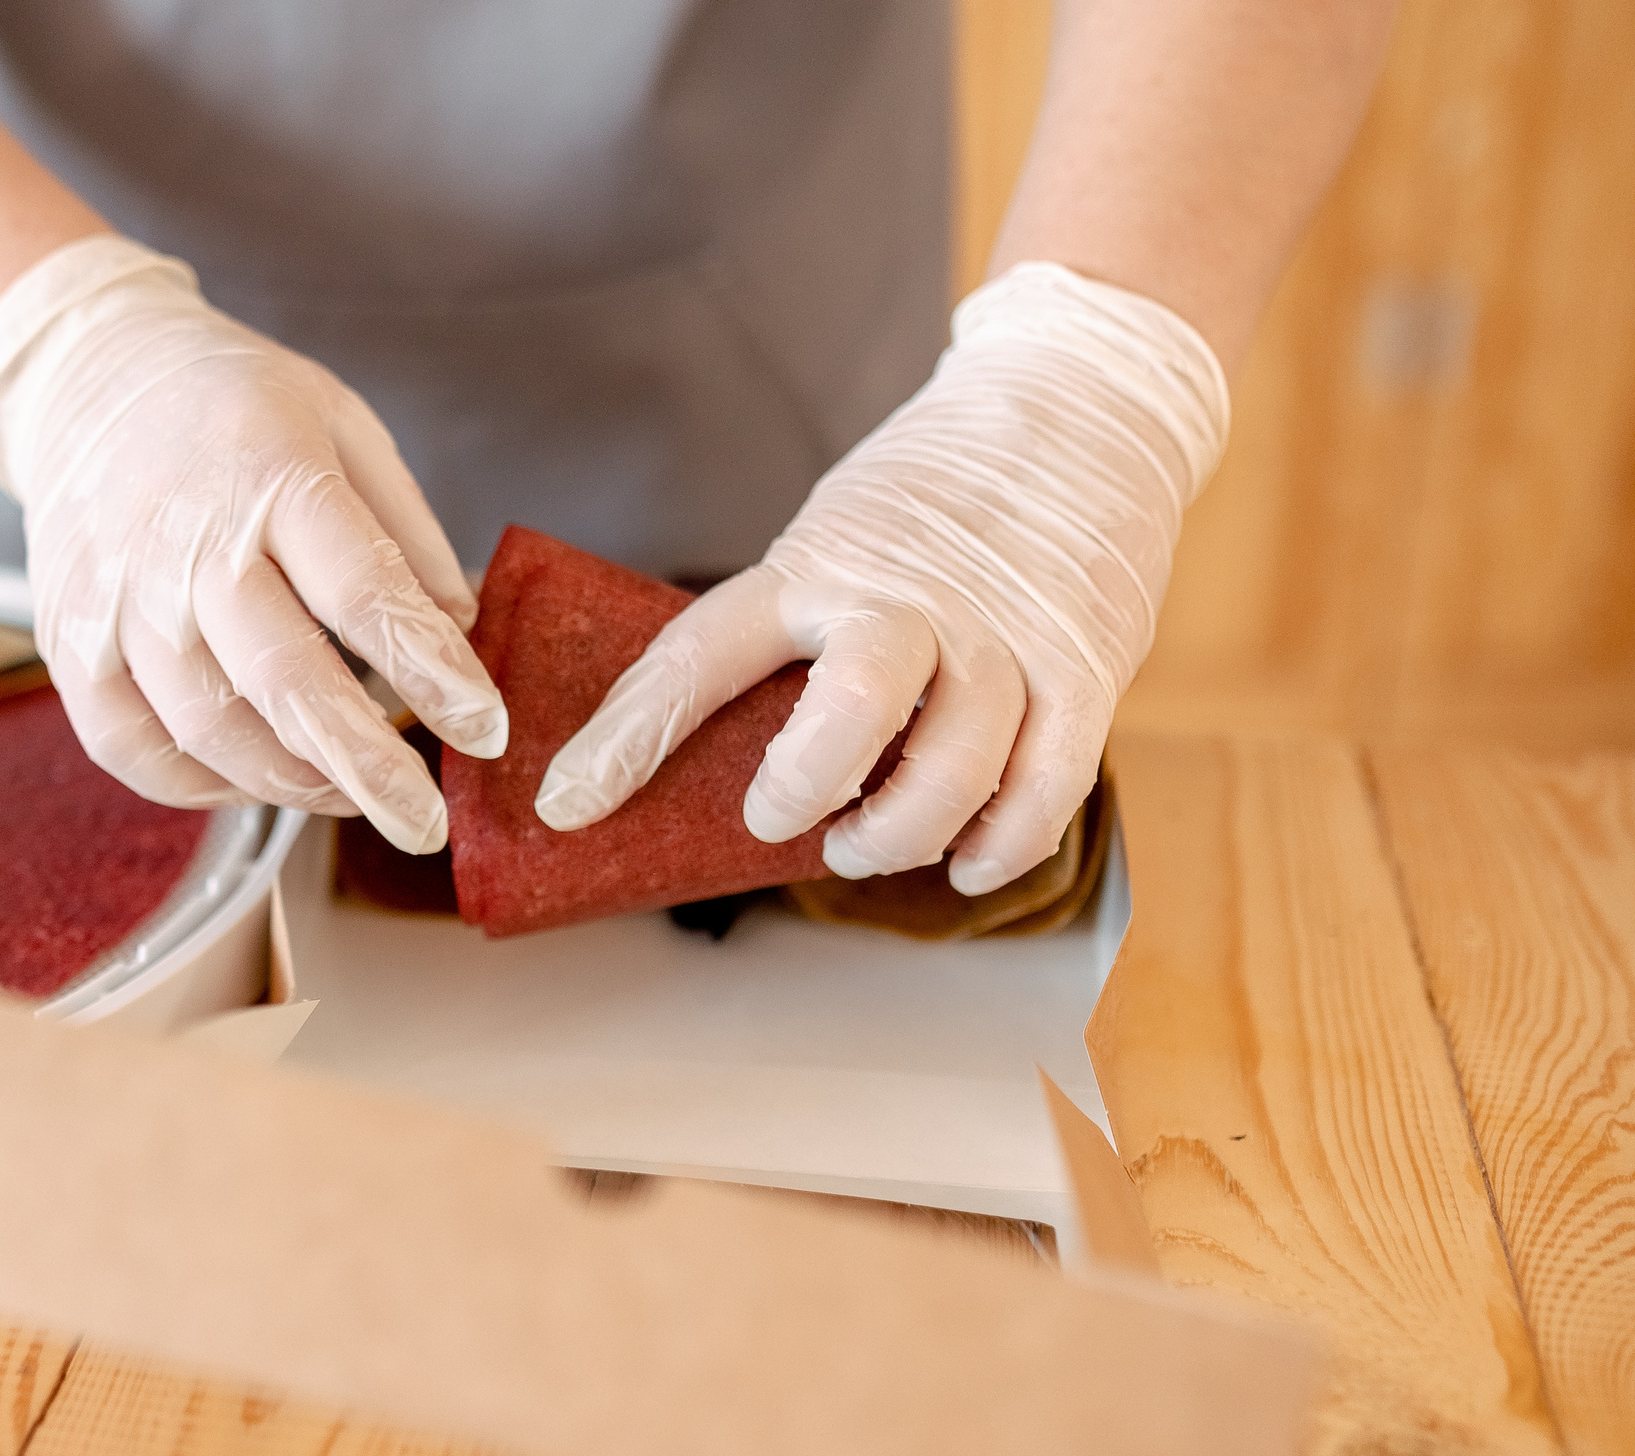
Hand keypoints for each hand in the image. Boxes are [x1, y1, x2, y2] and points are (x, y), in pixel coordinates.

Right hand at [0, 236, 505, 853]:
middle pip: (283, 680)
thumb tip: (457, 635)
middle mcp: (186, 542)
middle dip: (366, 766)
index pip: (363, 591)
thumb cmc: (234, 408)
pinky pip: (131, 749)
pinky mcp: (69, 644)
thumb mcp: (344, 426)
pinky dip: (198, 785)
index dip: (431, 671)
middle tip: (424, 822)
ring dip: (292, 783)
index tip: (486, 729)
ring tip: (351, 794)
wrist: (89, 378)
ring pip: (209, 730)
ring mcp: (116, 600)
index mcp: (271, 474)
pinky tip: (254, 779)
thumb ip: (404, 531)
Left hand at [534, 263, 1228, 893]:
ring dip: (900, 836)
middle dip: (802, 789)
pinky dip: (1003, 843)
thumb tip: (708, 749)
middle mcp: (906, 599)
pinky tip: (967, 862)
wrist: (1085, 397)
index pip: (700, 654)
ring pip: (956, 768)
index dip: (626, 739)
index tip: (567, 803)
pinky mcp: (1085, 662)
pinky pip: (1048, 782)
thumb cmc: (934, 493)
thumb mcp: (834, 533)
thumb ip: (789, 627)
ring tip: (863, 846)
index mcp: (816, 565)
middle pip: (850, 712)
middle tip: (773, 819)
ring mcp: (1002, 633)